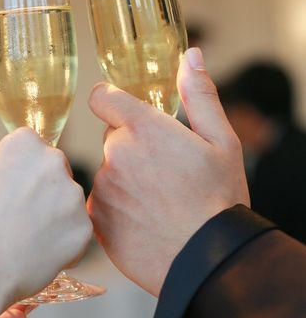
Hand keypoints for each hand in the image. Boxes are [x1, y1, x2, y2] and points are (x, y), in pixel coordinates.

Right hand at [0, 128, 91, 317]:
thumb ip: (14, 172)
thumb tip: (33, 184)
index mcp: (25, 141)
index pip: (36, 150)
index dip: (23, 176)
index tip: (8, 193)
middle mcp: (53, 159)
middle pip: (56, 174)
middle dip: (44, 193)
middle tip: (19, 220)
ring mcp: (72, 194)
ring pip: (67, 204)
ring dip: (54, 219)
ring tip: (23, 242)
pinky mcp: (84, 227)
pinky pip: (76, 234)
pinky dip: (62, 246)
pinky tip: (36, 256)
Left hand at [87, 48, 249, 295]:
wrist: (207, 261)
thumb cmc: (219, 200)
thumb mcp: (221, 141)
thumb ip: (200, 94)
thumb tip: (191, 56)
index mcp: (142, 128)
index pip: (102, 97)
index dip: (111, 100)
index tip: (123, 110)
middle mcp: (114, 154)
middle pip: (110, 136)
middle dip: (129, 145)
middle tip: (159, 169)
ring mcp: (102, 187)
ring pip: (106, 169)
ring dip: (122, 177)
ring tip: (155, 198)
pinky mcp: (95, 217)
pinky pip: (98, 200)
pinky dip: (114, 205)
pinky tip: (141, 218)